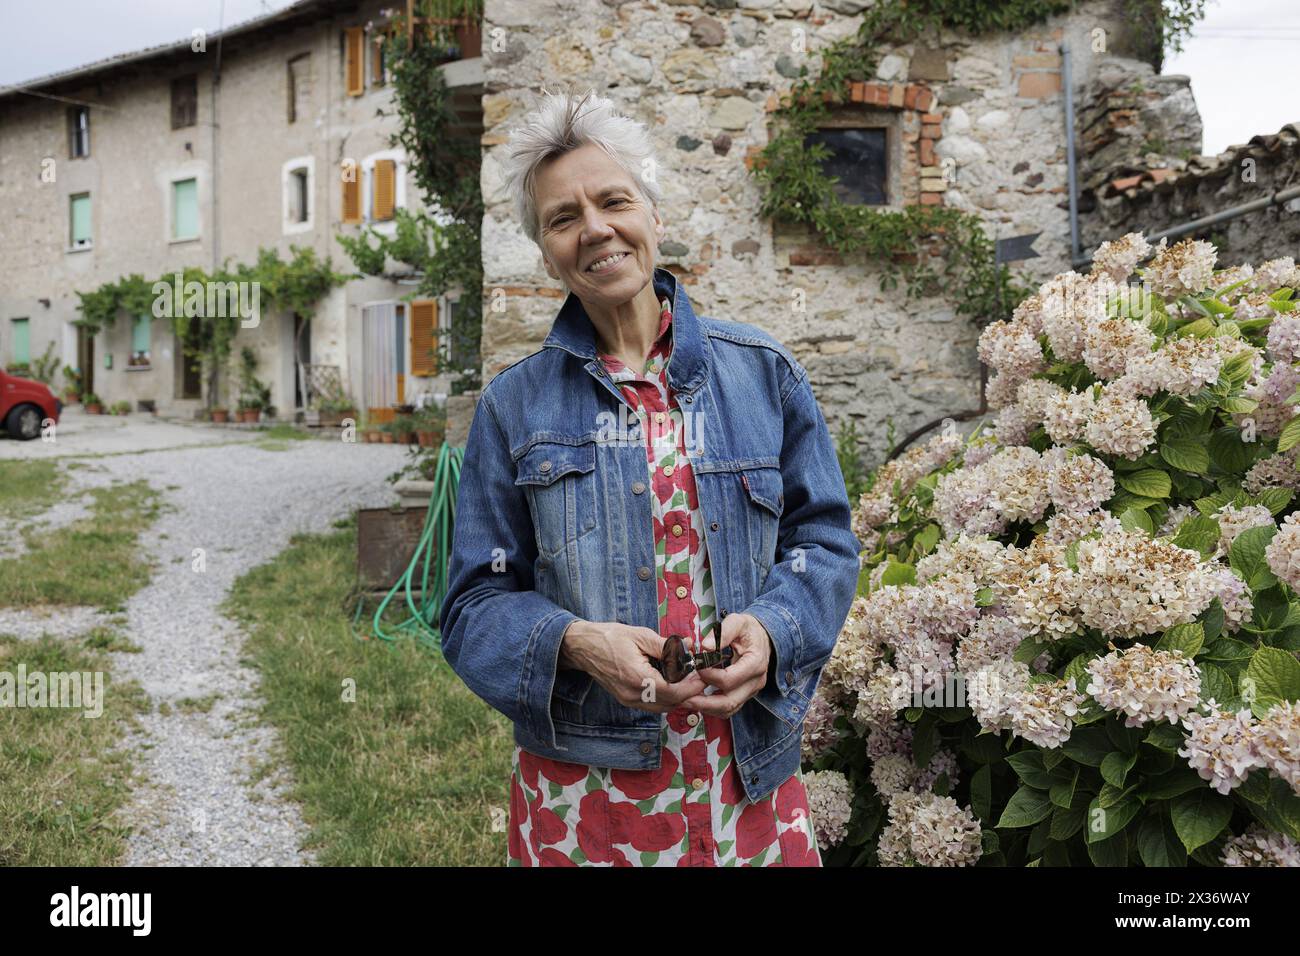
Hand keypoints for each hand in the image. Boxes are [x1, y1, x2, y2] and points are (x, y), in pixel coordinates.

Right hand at [560, 620, 707, 713]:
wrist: (583, 647)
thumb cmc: (610, 637)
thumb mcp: (641, 635)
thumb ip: (667, 646)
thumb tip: (688, 648)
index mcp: (636, 677)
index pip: (672, 692)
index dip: (691, 686)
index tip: (701, 676)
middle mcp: (632, 694)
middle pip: (670, 703)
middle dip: (688, 692)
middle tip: (698, 677)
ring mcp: (628, 700)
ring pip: (662, 708)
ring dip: (678, 697)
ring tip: (686, 679)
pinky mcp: (626, 700)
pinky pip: (652, 705)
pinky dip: (666, 698)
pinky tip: (671, 683)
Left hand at [677, 613, 770, 719]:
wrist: (762, 636)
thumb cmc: (749, 629)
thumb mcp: (737, 622)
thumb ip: (723, 632)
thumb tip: (706, 646)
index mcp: (755, 663)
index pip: (729, 679)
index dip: (708, 675)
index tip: (696, 666)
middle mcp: (756, 681)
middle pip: (729, 702)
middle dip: (704, 702)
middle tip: (684, 697)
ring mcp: (751, 690)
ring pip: (728, 709)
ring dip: (706, 708)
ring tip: (688, 700)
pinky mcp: (745, 694)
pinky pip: (728, 707)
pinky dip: (712, 707)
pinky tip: (698, 699)